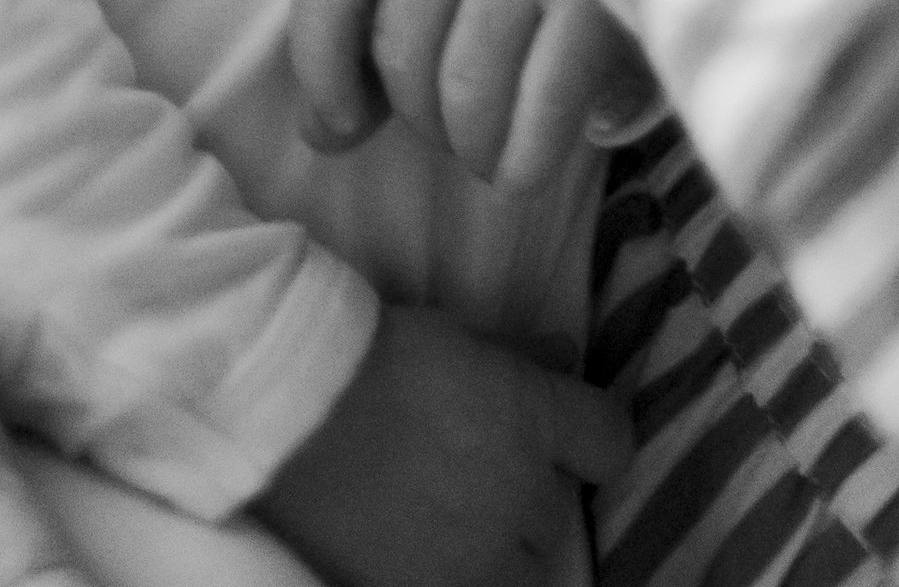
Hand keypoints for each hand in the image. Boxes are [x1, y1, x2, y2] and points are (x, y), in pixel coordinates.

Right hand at [254, 304, 627, 586]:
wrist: (288, 416)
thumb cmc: (369, 357)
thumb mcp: (452, 336)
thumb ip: (517, 355)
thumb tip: (564, 358)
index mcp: (532, 418)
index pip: (610, 442)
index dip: (588, 434)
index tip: (565, 428)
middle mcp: (524, 494)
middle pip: (557, 508)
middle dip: (528, 489)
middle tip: (473, 466)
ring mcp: (483, 558)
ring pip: (524, 561)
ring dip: (500, 540)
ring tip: (444, 510)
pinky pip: (475, 586)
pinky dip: (458, 570)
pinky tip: (419, 541)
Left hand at [288, 0, 655, 188]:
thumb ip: (376, 25)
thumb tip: (321, 134)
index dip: (319, 70)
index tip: (341, 124)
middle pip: (400, 56)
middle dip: (422, 120)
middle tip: (459, 126)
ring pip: (464, 96)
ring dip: (473, 150)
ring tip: (493, 148)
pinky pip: (535, 117)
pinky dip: (522, 165)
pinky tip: (523, 171)